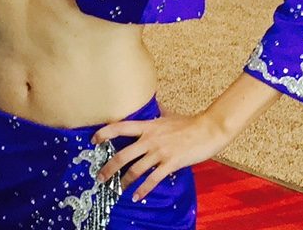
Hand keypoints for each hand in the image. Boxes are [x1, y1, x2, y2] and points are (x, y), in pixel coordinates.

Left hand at [92, 112, 232, 201]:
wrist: (209, 129)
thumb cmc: (190, 123)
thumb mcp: (168, 115)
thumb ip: (157, 114)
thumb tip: (154, 105)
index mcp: (147, 126)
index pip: (119, 127)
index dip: (104, 133)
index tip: (93, 141)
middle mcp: (149, 139)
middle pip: (122, 154)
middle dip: (108, 167)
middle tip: (99, 176)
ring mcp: (160, 152)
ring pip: (136, 169)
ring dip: (124, 181)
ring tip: (116, 188)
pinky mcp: (171, 163)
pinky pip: (153, 179)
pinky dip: (143, 189)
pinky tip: (136, 196)